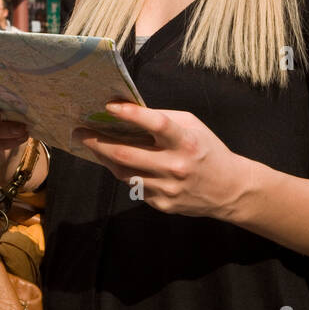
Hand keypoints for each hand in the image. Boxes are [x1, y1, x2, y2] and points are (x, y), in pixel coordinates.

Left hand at [73, 101, 249, 217]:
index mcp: (186, 142)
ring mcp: (168, 189)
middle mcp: (176, 166)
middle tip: (79, 131)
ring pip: (124, 173)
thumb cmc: (207, 150)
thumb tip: (128, 111)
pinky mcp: (162, 204)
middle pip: (127, 154)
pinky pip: (134, 186)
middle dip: (98, 142)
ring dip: (104, 158)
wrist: (229, 190)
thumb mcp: (192, 126)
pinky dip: (122, 172)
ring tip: (92, 145)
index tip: (109, 105)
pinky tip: (115, 162)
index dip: (131, 114)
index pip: (156, 124)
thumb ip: (163, 119)